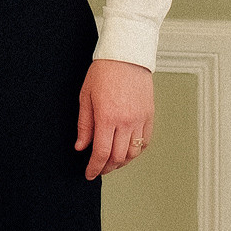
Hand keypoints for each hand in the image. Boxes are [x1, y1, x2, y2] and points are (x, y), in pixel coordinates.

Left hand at [76, 58, 154, 178]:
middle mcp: (126, 122)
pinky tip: (126, 151)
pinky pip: (145, 142)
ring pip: (133, 153)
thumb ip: (84, 124)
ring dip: (122, 163)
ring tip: (111, 162)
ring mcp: (140, 120)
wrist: (126, 56)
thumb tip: (80, 147)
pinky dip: (135, 152)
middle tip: (98, 169)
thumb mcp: (86, 96)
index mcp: (107, 117)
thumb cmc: (103, 72)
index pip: (101, 153)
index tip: (89, 174)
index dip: (94, 167)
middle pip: (118, 157)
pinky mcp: (149, 116)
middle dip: (107, 168)